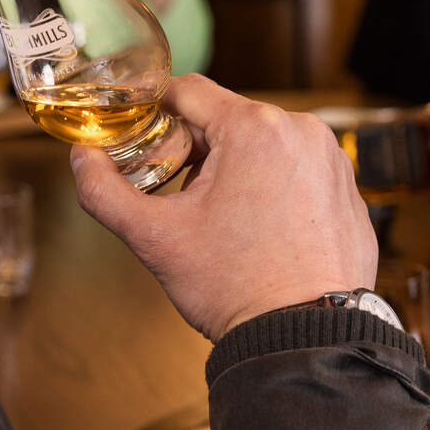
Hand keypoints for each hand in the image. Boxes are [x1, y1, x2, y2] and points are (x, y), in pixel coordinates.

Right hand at [69, 75, 376, 341]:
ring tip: (220, 221)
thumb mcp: (155, 238)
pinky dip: (273, 188)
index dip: (155, 112)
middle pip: (228, 119)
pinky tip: (259, 231)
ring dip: (235, 169)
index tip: (140, 139)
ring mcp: (331, 159)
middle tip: (175, 194)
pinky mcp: (346, 188)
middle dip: (195, 150)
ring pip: (263, 144)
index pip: (189, 91)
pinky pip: (297, 170)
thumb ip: (105, 191)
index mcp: (254, 128)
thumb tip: (82, 159)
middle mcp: (301, 131)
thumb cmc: (237, 288)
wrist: (305, 338)